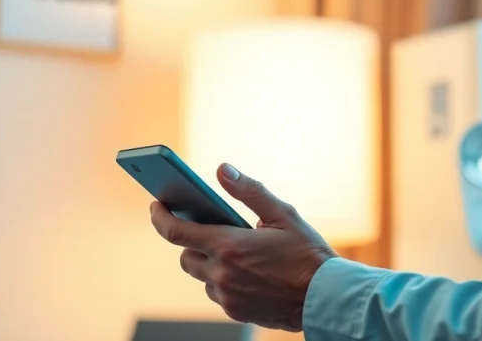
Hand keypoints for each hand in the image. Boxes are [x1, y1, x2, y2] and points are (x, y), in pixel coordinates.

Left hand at [150, 163, 337, 331]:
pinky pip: (218, 293)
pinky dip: (226, 281)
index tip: (155, 204)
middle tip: (213, 230)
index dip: (159, 216)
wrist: (326, 297)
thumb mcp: (282, 214)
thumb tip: (223, 169)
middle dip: (192, 241)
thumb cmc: (307, 253)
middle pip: (185, 256)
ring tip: (239, 252)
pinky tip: (250, 272)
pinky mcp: (236, 311)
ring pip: (202, 277)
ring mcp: (227, 296)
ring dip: (211, 263)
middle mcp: (221, 274)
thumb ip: (249, 191)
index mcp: (228, 246)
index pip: (175, 231)